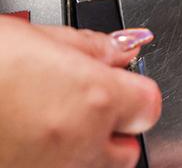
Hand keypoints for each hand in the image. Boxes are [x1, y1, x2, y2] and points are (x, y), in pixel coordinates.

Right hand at [0, 18, 159, 167]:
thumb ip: (90, 47)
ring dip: (81, 150)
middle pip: (125, 150)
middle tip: (80, 104)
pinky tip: (23, 138)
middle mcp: (79, 144)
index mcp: (95, 99)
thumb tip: (124, 48)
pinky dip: (47, 162)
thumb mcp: (37, 34)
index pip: (149, 106)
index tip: (118, 82)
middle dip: (112, 130)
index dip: (133, 91)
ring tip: (44, 120)